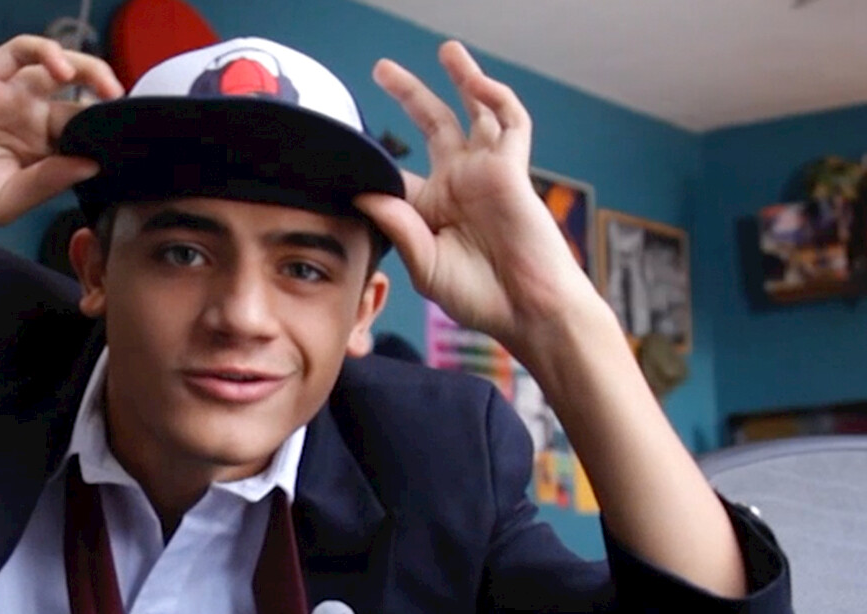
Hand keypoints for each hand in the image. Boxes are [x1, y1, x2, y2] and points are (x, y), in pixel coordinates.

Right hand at [0, 36, 123, 233]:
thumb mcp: (5, 202)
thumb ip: (47, 182)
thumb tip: (92, 166)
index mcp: (40, 157)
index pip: (86, 141)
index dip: (109, 139)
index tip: (131, 147)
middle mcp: (29, 123)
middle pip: (81, 103)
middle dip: (108, 107)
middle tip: (128, 117)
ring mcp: (9, 96)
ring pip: (60, 70)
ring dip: (90, 71)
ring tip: (110, 88)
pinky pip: (22, 52)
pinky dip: (46, 53)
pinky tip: (60, 71)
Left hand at [355, 42, 601, 355]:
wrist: (527, 310)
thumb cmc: (479, 296)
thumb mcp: (426, 265)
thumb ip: (398, 227)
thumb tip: (363, 192)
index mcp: (431, 207)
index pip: (397, 171)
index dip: (372, 160)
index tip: (339, 148)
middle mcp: (458, 182)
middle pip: (432, 124)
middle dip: (409, 94)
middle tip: (381, 69)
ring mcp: (486, 173)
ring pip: (475, 112)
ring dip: (463, 78)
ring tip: (447, 49)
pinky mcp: (512, 170)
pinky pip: (510, 123)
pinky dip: (496, 99)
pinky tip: (476, 84)